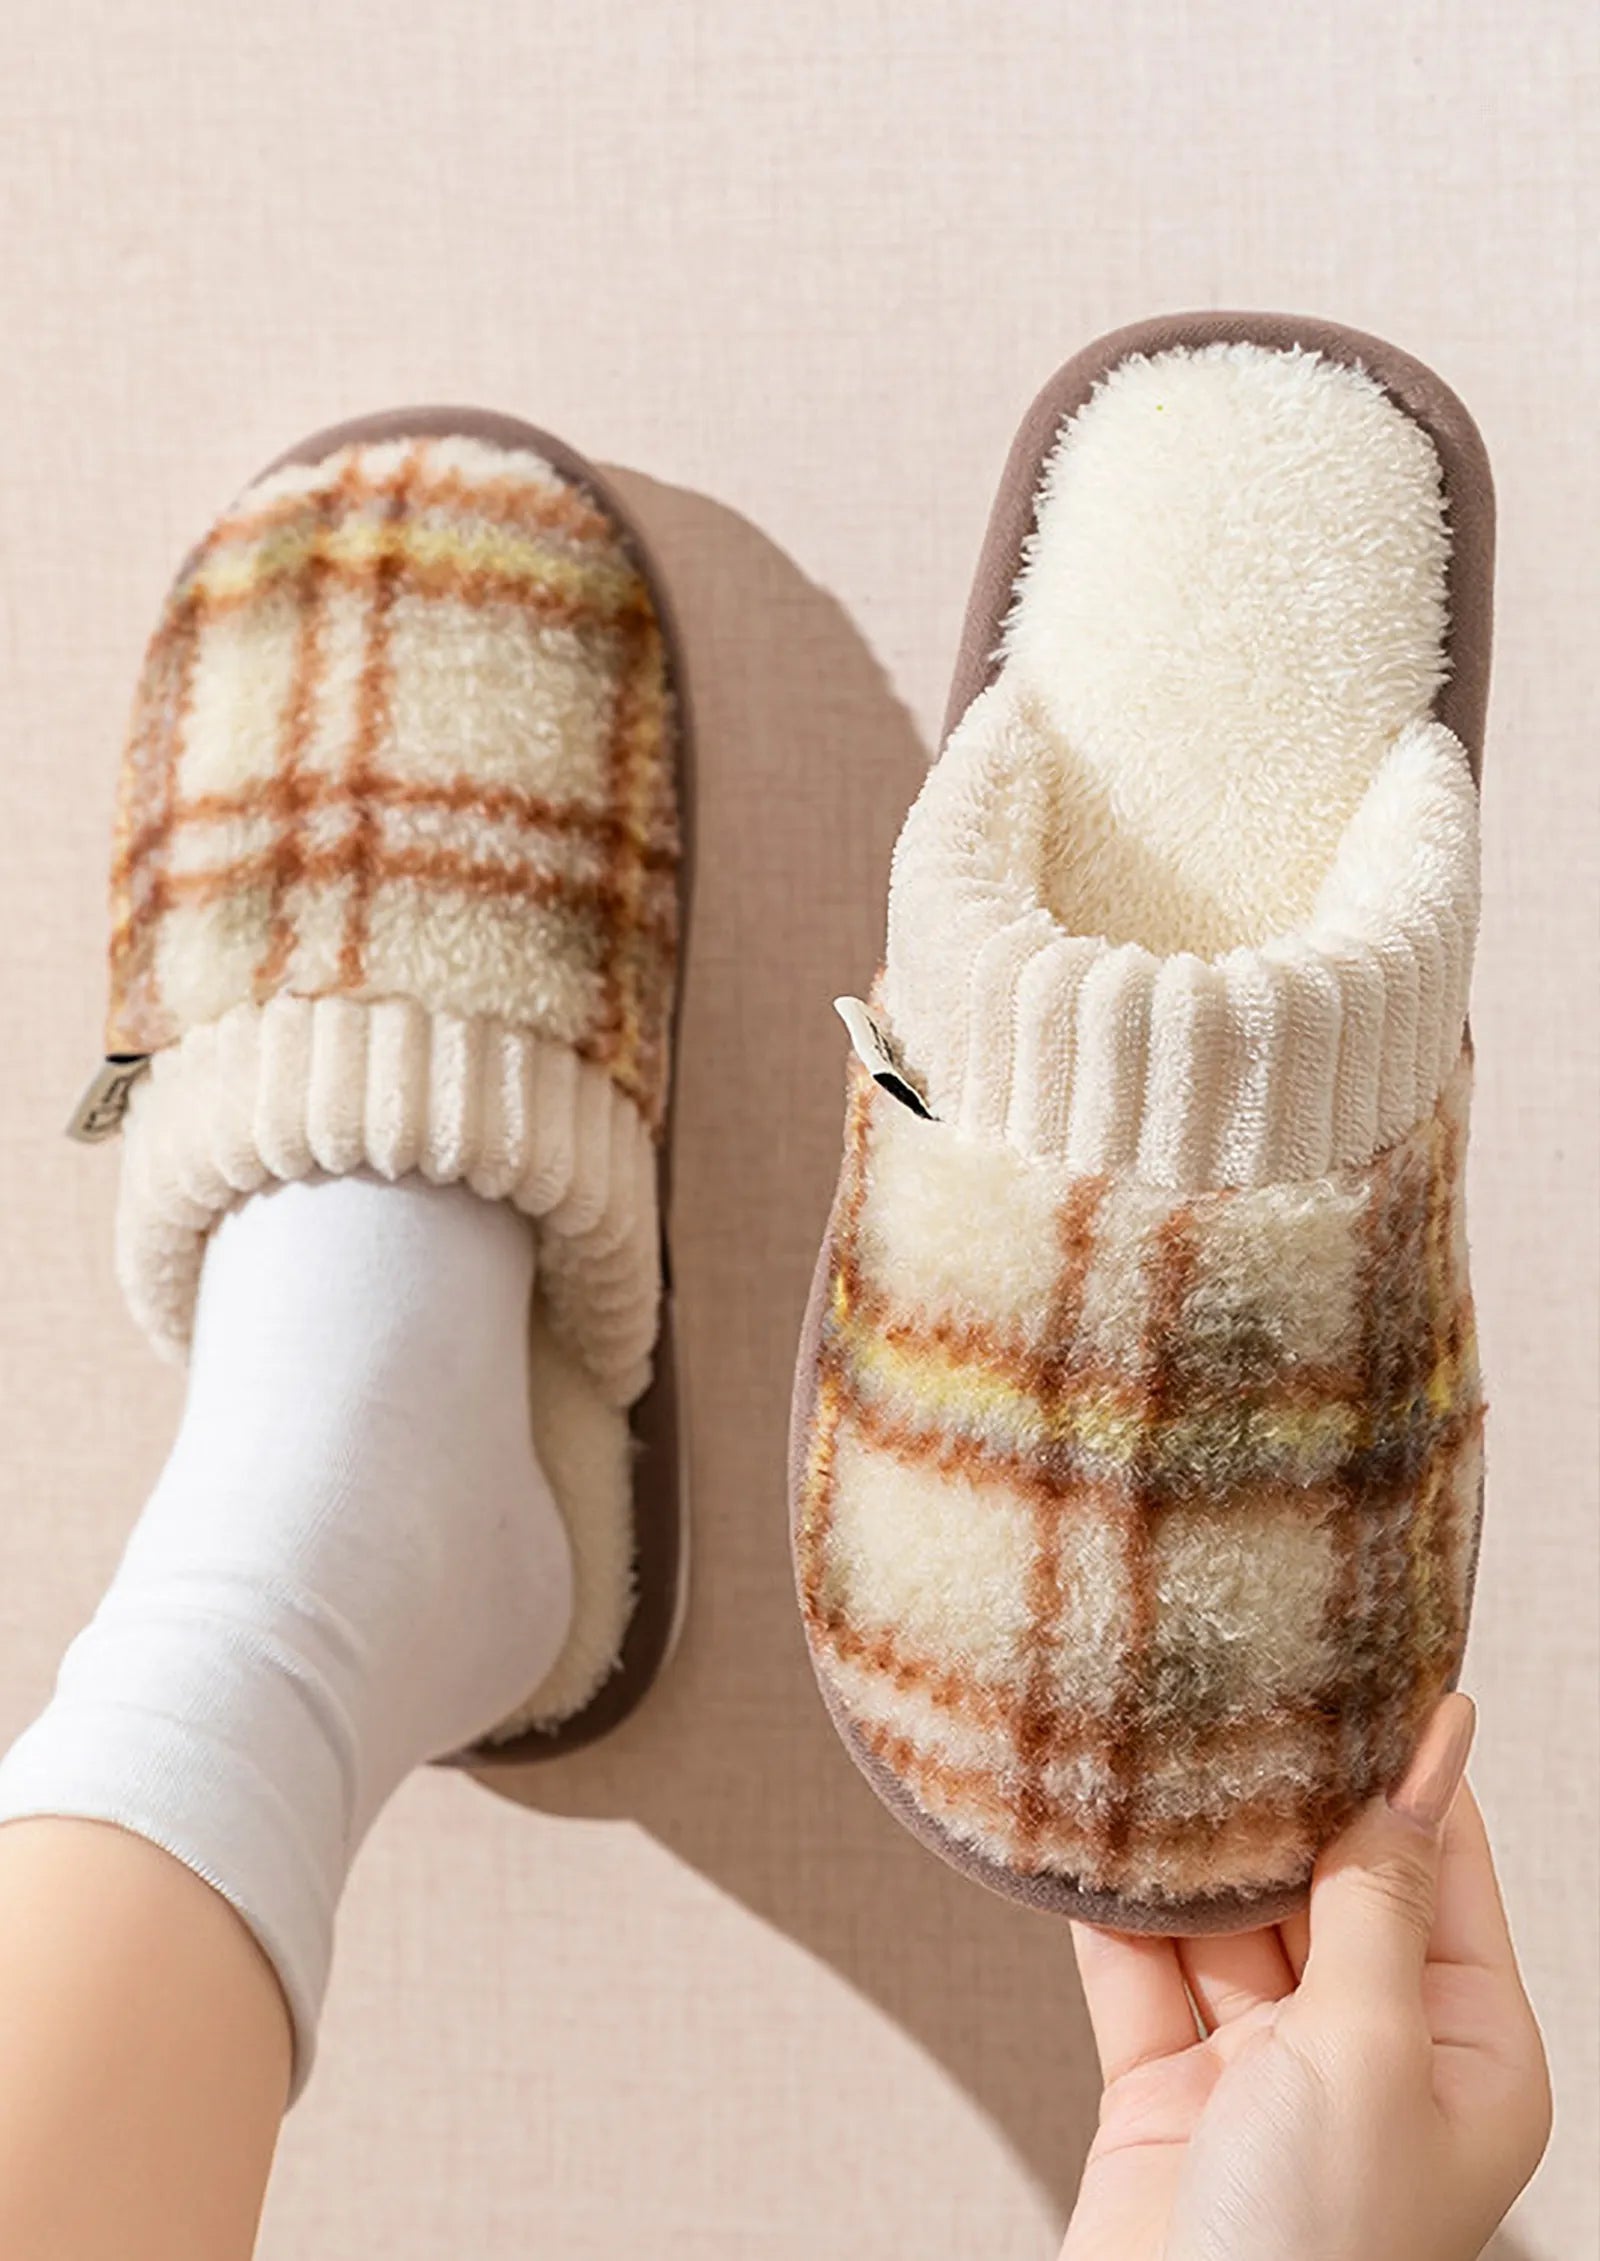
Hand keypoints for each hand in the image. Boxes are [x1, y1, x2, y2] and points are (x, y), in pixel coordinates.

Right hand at [1061, 1696, 1550, 2260]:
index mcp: (1464, 2051)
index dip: (1408, 1768)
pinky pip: (1141, 1972)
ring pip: (1227, 1921)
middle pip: (1327, 1885)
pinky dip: (1114, 1906)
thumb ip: (1376, 1905)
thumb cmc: (1315, 2254)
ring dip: (1190, 1845)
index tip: (1378, 1664)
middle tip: (1240, 1675)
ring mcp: (1265, 2074)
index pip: (1443, 1871)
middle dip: (1281, 1795)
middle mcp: (1371, 2054)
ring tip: (1156, 1734)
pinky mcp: (1167, 2093)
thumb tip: (1417, 1772)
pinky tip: (1092, 1832)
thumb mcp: (1371, 2055)